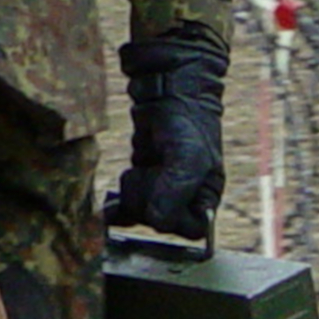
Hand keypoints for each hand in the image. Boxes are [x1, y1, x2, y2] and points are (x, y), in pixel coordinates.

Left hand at [106, 30, 228, 241]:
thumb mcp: (188, 158)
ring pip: (143, 215)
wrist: (168, 89)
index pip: (191, 229)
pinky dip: (119, 205)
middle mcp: (187, 197)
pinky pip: (129, 206)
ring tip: (138, 172)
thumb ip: (176, 192)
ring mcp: (163, 190)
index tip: (163, 193)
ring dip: (134, 198)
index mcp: (207, 195)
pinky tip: (111, 202)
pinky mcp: (143, 180)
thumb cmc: (187, 121)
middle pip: (162, 224)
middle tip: (148, 174)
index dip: (174, 218)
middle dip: (149, 201)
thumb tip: (158, 221)